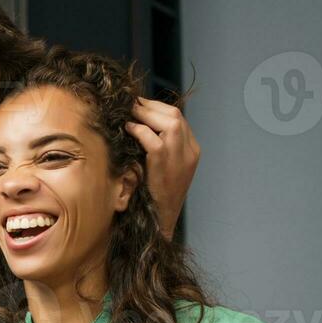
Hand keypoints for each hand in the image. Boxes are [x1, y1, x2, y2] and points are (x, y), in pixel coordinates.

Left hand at [127, 98, 198, 234]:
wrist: (162, 219)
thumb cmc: (158, 195)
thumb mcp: (166, 168)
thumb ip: (162, 147)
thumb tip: (142, 125)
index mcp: (193, 150)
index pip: (179, 119)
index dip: (158, 108)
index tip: (141, 104)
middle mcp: (189, 151)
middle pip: (175, 116)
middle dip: (152, 106)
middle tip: (132, 103)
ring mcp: (180, 158)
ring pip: (168, 123)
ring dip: (146, 114)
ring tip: (130, 113)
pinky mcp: (164, 165)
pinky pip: (153, 140)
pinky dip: (139, 131)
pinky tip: (128, 129)